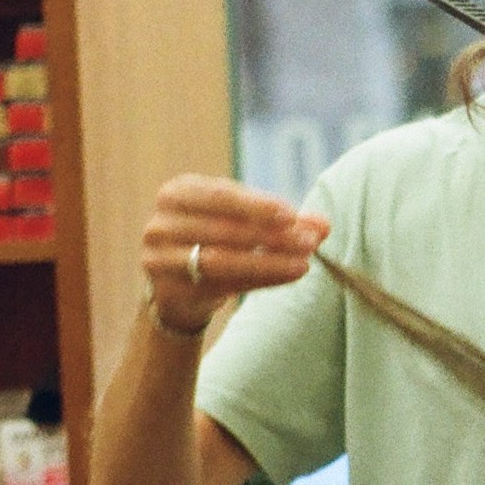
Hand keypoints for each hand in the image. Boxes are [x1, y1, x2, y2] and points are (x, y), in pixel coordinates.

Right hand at [140, 177, 328, 333]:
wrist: (177, 288)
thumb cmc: (216, 241)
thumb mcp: (243, 222)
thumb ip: (281, 220)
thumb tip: (323, 225)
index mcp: (178, 193)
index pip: (220, 196)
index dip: (257, 206)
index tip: (292, 215)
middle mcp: (161, 224)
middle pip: (223, 229)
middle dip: (270, 236)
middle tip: (308, 241)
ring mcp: (161, 259)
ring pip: (221, 261)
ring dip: (268, 261)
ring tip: (303, 262)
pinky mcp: (170, 291)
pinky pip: (222, 285)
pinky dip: (259, 280)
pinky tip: (288, 275)